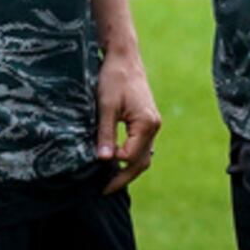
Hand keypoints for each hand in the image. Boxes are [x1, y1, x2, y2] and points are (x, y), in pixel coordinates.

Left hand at [95, 49, 161, 195]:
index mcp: (146, 124)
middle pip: (141, 162)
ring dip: (126, 170)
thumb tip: (103, 160)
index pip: (131, 157)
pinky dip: (129, 157)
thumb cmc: (113, 78)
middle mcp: (154, 127)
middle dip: (122, 178)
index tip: (96, 167)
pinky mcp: (146, 122)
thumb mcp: (105, 106)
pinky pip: (140, 146)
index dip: (114, 165)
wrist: (124, 58)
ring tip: (107, 182)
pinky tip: (113, 163)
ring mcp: (152, 125)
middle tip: (103, 191)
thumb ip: (105, 133)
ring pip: (142, 156)